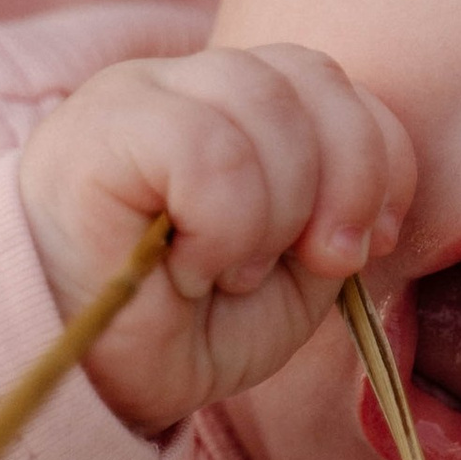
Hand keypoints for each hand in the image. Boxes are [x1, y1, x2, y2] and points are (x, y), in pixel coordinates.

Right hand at [19, 44, 411, 433]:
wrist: (83, 380)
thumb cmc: (179, 328)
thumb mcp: (290, 280)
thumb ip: (339, 220)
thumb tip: (366, 205)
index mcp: (239, 106)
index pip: (333, 81)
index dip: (378, 159)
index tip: (365, 245)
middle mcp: (188, 82)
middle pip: (310, 79)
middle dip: (345, 186)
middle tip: (314, 263)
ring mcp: (139, 93)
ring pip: (264, 107)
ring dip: (274, 214)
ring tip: (228, 271)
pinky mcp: (101, 127)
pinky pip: (207, 148)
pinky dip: (223, 224)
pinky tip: (189, 266)